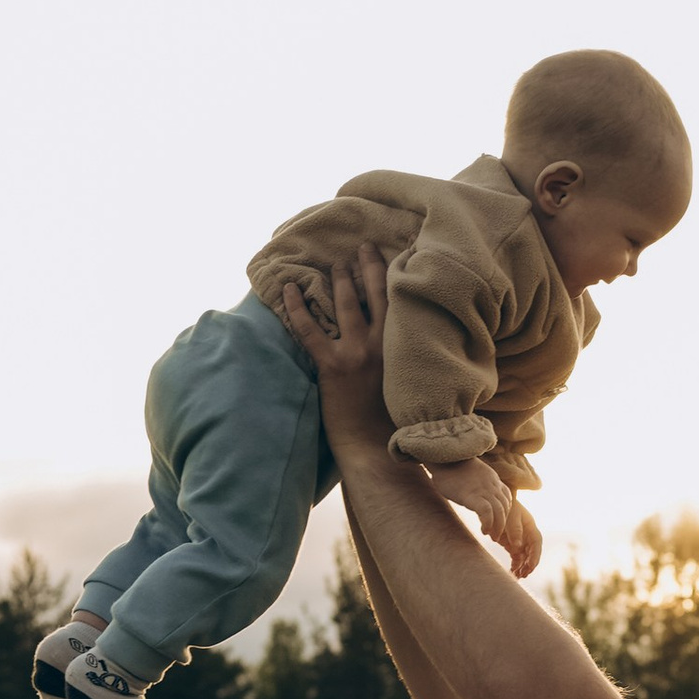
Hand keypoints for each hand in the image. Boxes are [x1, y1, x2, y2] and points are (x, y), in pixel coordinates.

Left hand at [278, 246, 392, 460]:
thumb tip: (405, 341)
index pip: (402, 302)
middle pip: (374, 293)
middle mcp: (382, 344)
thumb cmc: (396, 423)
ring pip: (344, 304)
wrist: (376, 451)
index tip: (399, 256)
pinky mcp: (332, 366)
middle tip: (362, 248)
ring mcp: (356, 353)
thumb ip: (407, 358)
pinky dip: (297, 307)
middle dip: (368, 266)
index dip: (399, 276)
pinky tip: (288, 289)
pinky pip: (309, 329)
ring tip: (335, 262)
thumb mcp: (410, 384)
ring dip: (337, 279)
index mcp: (403, 348)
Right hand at [419, 453, 539, 571]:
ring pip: (499, 511)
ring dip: (498, 527)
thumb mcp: (471, 475)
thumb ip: (477, 483)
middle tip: (496, 536)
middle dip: (503, 523)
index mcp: (492, 479)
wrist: (442, 459)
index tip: (497, 522)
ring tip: (492, 536)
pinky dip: (488, 523)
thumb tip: (471, 491)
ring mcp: (483, 490)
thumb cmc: (450, 468)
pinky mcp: (472, 496)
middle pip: (506, 507)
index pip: (507, 497)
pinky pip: (487, 512)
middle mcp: (491, 484)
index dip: (504, 512)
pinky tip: (484, 530)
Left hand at [497, 495, 542, 580]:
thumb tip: (518, 547)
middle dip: (529, 565)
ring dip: (522, 568)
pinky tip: (512, 574)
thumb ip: (515, 530)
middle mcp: (527, 536)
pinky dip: (515, 567)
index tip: (530, 565)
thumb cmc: (505, 507)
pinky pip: (516, 559)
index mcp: (530, 527)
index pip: (536, 543)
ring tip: (516, 577)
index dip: (535, 555)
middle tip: (524, 574)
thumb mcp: (511, 516)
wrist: (495, 503)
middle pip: (532, 553)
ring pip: (524, 558)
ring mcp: (520, 542)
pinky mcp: (512, 546)